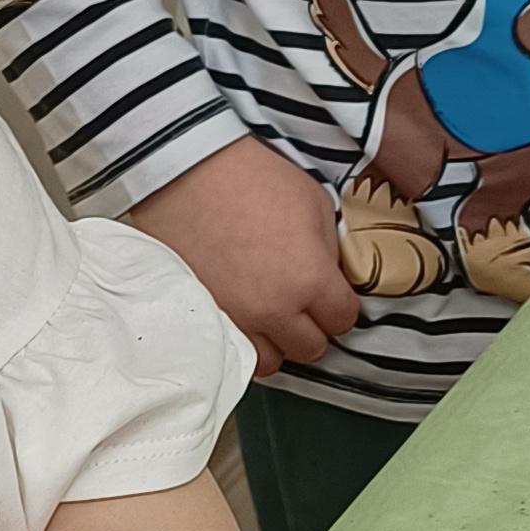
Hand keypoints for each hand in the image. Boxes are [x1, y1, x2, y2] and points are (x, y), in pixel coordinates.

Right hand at [130, 138, 358, 377]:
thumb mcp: (314, 201)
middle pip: (310, 348)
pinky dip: (242, 339)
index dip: (340, 306)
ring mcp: (234, 318)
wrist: (186, 169)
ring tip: (269, 313)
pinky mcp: (202, 314)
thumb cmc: (251, 176)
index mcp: (309, 280)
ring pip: (270, 361)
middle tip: (302, 303)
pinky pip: (231, 348)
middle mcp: (274, 310)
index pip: (343, 320)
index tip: (331, 295)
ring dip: (275, 341)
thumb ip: (329, 249)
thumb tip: (331, 275)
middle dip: (312, 327)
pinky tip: (242, 313)